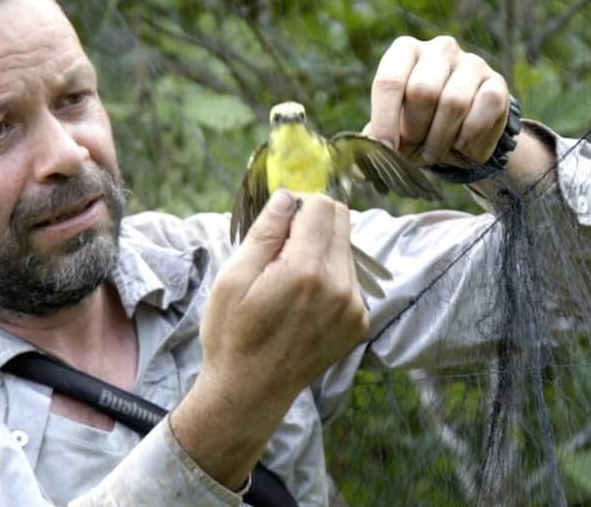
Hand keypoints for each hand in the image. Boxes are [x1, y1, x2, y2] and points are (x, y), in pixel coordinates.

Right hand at [171, 190, 368, 489]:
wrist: (249, 393)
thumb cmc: (232, 335)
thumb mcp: (232, 279)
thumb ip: (265, 232)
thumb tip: (287, 197)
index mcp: (306, 272)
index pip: (322, 206)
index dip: (298, 203)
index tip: (278, 219)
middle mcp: (340, 287)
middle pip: (341, 220)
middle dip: (312, 221)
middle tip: (281, 245)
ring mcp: (354, 307)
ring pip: (347, 247)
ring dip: (321, 249)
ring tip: (289, 278)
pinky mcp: (359, 322)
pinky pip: (350, 277)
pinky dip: (330, 275)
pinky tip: (303, 298)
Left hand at [364, 35, 509, 167]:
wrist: (460, 137)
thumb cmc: (418, 128)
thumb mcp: (393, 132)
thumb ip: (376, 139)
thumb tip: (362, 156)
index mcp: (405, 52)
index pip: (389, 80)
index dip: (385, 119)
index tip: (386, 149)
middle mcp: (439, 49)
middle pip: (423, 90)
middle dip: (416, 129)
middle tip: (416, 147)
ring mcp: (472, 62)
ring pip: (454, 102)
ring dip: (442, 138)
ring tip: (436, 150)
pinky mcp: (497, 82)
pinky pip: (486, 108)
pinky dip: (470, 137)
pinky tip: (462, 144)